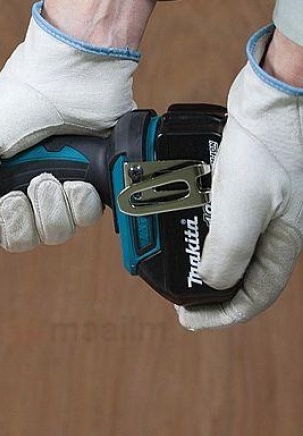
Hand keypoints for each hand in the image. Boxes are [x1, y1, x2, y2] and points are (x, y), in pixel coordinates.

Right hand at [0, 1, 149, 259]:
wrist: (75, 75)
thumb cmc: (22, 97)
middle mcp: (20, 192)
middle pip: (17, 239)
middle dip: (19, 221)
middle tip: (20, 193)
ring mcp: (54, 193)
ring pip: (52, 233)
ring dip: (49, 209)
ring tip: (49, 177)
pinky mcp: (87, 189)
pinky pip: (83, 220)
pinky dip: (79, 203)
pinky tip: (77, 179)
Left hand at [177, 26, 302, 330]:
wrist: (270, 98)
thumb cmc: (267, 147)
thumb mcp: (244, 204)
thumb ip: (230, 248)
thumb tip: (213, 283)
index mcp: (282, 243)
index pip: (254, 296)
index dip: (222, 316)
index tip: (187, 321)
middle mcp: (272, 233)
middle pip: (239, 278)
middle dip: (207, 293)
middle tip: (175, 296)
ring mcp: (258, 213)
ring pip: (227, 252)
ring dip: (200, 263)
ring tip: (171, 265)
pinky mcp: (242, 193)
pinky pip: (219, 224)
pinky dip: (199, 233)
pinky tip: (179, 230)